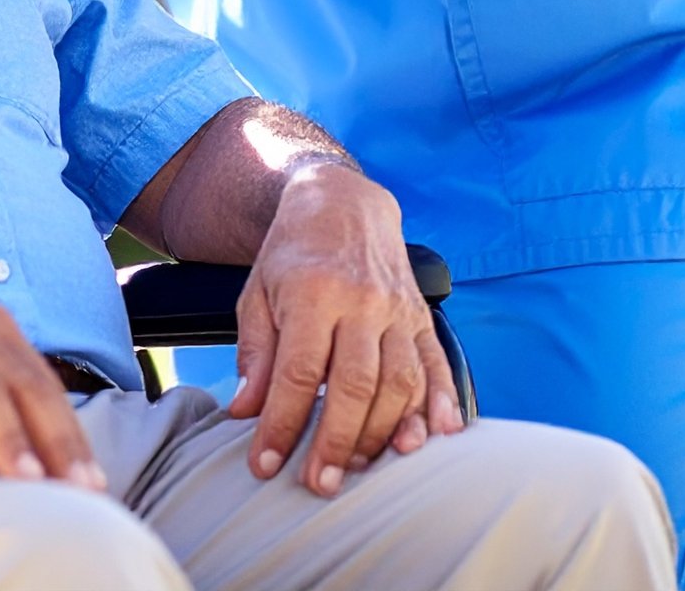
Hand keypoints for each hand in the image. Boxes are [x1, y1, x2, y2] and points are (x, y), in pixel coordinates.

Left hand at [229, 166, 464, 495]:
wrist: (342, 201)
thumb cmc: (293, 252)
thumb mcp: (257, 291)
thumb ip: (255, 352)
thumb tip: (245, 410)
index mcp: (313, 290)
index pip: (300, 371)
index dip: (282, 423)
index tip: (265, 463)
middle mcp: (362, 300)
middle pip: (356, 385)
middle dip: (335, 443)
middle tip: (317, 484)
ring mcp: (398, 309)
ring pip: (400, 383)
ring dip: (381, 435)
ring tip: (357, 468)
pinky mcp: (422, 316)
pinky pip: (436, 367)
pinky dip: (438, 407)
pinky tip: (430, 440)